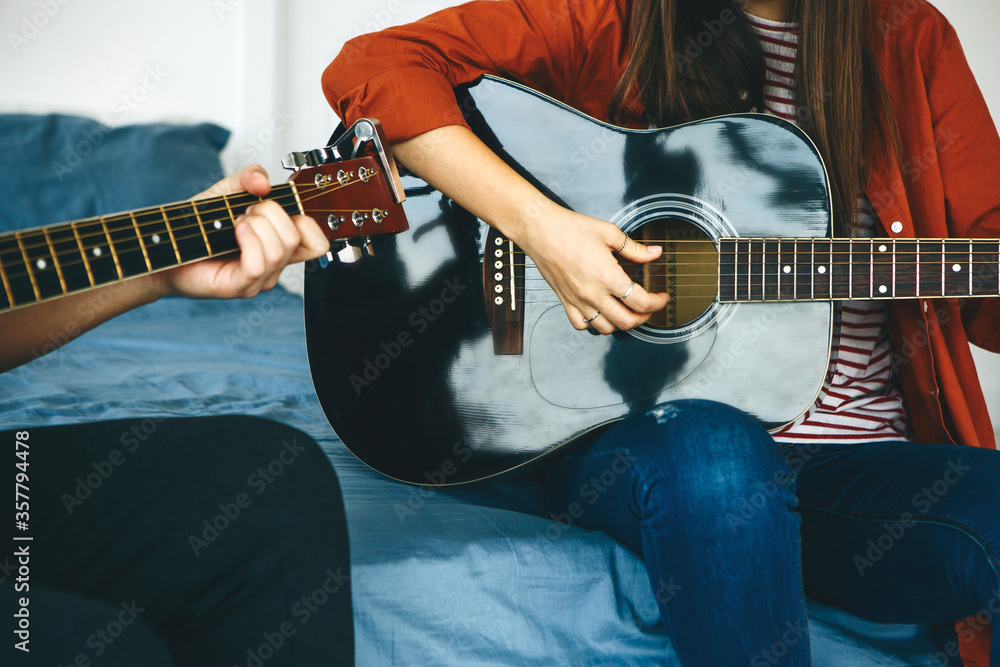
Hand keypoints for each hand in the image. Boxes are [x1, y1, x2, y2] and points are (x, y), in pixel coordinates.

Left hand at [153, 165, 328, 299]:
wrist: (166, 246)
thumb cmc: (196, 227)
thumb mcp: (226, 192)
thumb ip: (248, 178)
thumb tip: (264, 182)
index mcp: (279, 244)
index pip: (317, 241)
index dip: (304, 218)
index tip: (274, 205)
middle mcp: (274, 264)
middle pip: (299, 238)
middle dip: (271, 213)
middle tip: (245, 212)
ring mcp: (259, 279)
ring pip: (280, 249)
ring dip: (256, 225)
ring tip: (235, 223)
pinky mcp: (240, 287)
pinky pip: (258, 264)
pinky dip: (248, 240)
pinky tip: (234, 232)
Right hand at [519, 204, 668, 333]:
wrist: (540, 230)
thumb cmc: (569, 229)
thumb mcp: (609, 233)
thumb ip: (634, 248)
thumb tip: (654, 253)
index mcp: (607, 276)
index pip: (640, 302)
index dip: (657, 303)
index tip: (662, 298)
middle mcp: (592, 293)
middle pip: (626, 321)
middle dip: (644, 317)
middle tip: (649, 307)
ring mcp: (578, 301)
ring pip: (605, 328)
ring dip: (621, 324)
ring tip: (627, 312)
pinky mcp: (565, 302)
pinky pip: (582, 325)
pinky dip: (594, 324)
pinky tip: (600, 313)